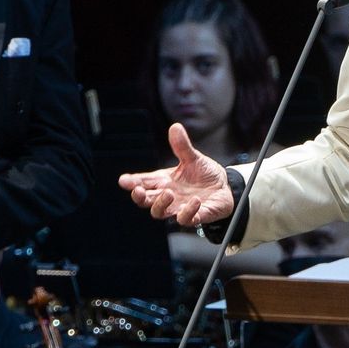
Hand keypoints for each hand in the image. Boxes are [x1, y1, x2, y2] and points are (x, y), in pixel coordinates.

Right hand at [118, 124, 233, 226]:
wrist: (224, 187)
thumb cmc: (204, 174)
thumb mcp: (193, 158)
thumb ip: (182, 146)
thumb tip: (175, 127)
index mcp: (164, 181)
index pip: (144, 182)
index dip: (132, 182)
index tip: (124, 181)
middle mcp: (169, 196)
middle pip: (146, 201)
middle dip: (140, 197)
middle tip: (138, 190)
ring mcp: (180, 207)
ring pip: (160, 213)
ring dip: (161, 204)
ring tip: (168, 193)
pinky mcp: (195, 216)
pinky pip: (186, 219)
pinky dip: (188, 212)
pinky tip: (194, 201)